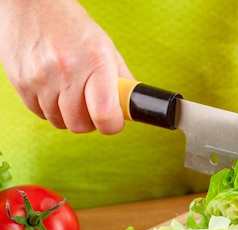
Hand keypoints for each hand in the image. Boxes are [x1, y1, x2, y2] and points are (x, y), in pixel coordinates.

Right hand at [0, 0, 132, 133]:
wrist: (32, 5)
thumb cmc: (73, 26)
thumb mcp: (106, 48)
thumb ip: (121, 79)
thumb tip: (132, 106)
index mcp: (95, 61)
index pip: (105, 114)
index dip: (112, 125)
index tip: (113, 122)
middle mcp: (67, 70)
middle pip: (80, 125)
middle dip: (89, 121)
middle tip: (91, 107)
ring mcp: (40, 77)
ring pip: (59, 121)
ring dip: (68, 114)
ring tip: (70, 92)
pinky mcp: (20, 82)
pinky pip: (39, 113)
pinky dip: (49, 108)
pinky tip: (53, 89)